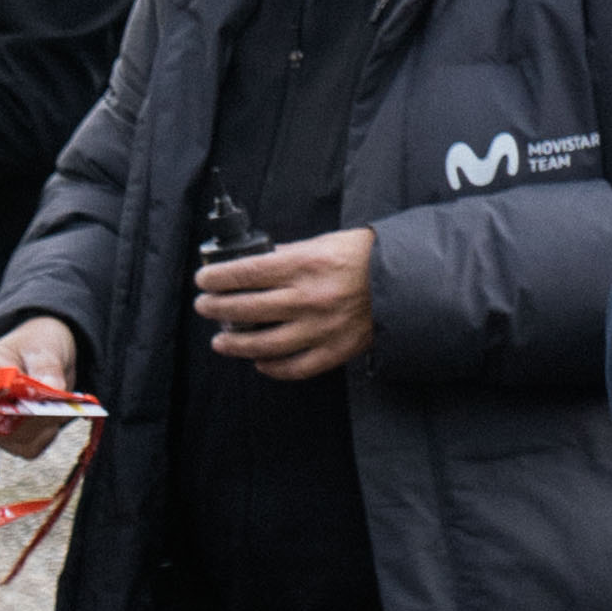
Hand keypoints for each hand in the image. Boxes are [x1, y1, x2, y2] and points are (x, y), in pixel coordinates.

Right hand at [0, 317, 79, 460]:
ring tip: (61, 408)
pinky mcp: (13, 439)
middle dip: (28, 417)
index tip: (19, 399)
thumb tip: (52, 389)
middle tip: (55, 406)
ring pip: (12, 440)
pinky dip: (46, 437)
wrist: (46, 357)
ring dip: (41, 427)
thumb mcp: (44, 348)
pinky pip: (28, 449)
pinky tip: (56, 420)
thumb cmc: (38, 346)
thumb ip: (47, 368)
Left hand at [198, 228, 376, 379]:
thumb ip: (288, 255)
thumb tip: (255, 264)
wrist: (408, 280)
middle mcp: (309, 298)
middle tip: (205, 307)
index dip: (219, 278)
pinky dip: (272, 367)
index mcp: (305, 265)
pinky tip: (258, 361)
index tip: (204, 280)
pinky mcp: (334, 350)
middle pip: (248, 308)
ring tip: (220, 341)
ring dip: (235, 344)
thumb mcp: (324, 243)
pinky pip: (295, 367)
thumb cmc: (364, 257)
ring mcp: (321, 328)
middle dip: (217, 308)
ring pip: (264, 344)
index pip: (248, 273)